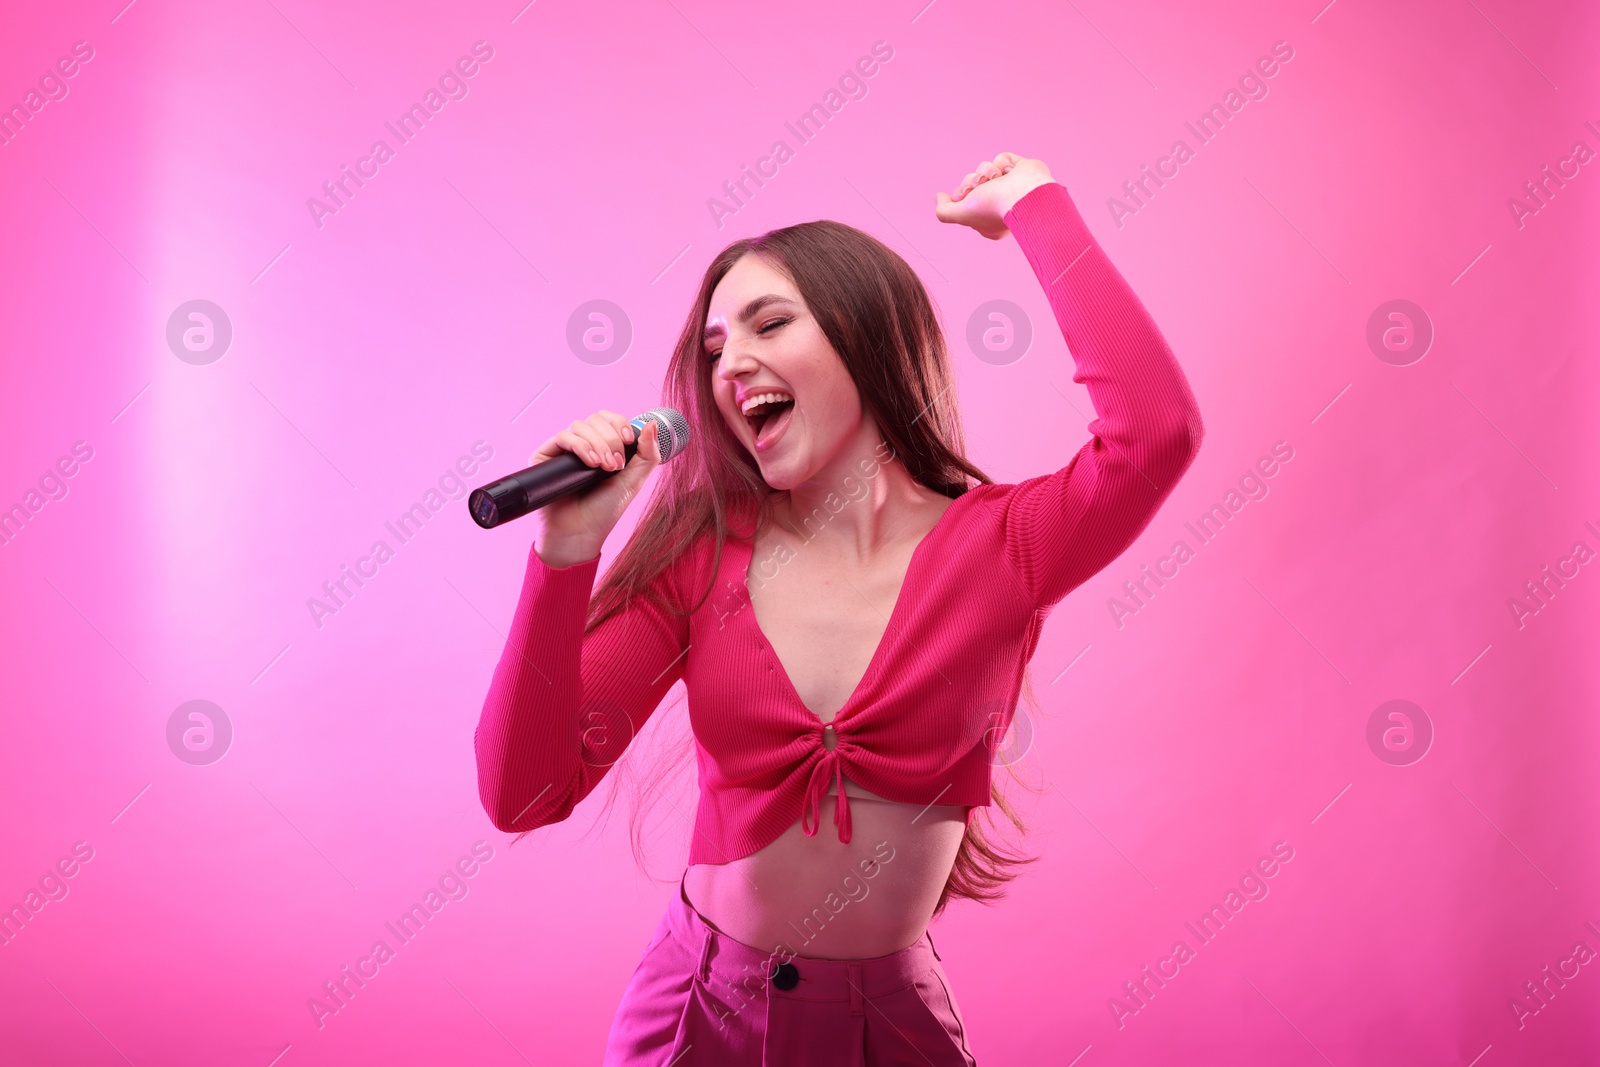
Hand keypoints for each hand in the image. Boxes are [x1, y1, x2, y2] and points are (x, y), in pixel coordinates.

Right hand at [527, 411, 663, 566]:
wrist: (580, 533)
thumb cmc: (604, 510)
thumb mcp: (634, 481)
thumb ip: (648, 454)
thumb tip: (652, 424)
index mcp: (603, 446)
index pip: (609, 419)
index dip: (620, 423)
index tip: (628, 440)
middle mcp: (582, 445)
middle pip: (595, 419)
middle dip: (610, 439)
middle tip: (615, 465)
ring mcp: (563, 450)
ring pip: (580, 425)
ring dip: (597, 443)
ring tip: (603, 468)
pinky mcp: (545, 456)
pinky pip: (563, 436)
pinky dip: (581, 446)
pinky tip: (591, 463)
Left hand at [934, 153, 1054, 239]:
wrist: (1023, 192)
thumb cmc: (993, 208)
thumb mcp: (962, 214)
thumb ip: (945, 211)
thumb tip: (939, 197)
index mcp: (989, 221)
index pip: (965, 201)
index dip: (961, 194)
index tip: (963, 197)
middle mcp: (1000, 204)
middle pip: (973, 182)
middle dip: (973, 181)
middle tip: (980, 187)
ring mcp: (1012, 186)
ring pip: (985, 169)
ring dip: (987, 172)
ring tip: (998, 179)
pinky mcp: (1021, 170)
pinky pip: (1002, 158)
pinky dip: (1003, 163)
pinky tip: (1010, 172)